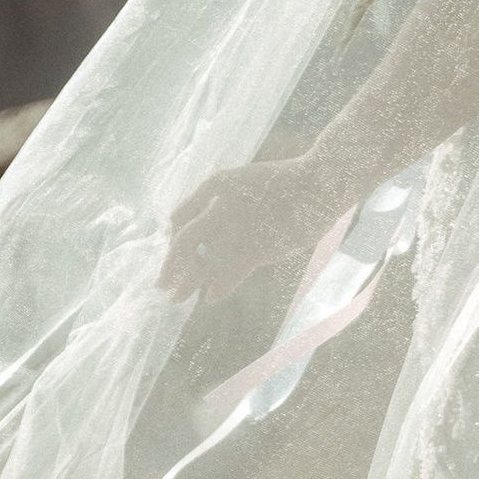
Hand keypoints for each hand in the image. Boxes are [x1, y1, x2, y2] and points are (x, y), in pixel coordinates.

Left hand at [160, 157, 328, 304]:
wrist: (318, 182)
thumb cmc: (284, 180)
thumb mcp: (243, 179)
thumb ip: (221, 196)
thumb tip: (197, 221)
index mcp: (214, 187)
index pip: (180, 219)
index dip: (173, 239)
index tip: (173, 253)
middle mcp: (218, 209)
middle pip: (183, 244)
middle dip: (169, 267)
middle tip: (160, 284)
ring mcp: (236, 231)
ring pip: (201, 264)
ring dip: (186, 285)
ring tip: (176, 299)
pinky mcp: (256, 250)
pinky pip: (228, 276)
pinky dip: (218, 289)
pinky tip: (209, 299)